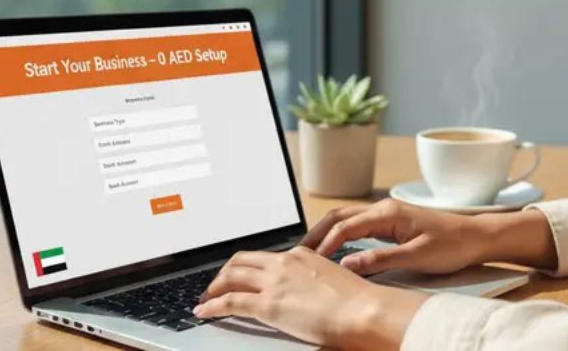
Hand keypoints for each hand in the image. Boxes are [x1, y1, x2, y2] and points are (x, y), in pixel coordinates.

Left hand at [193, 246, 427, 349]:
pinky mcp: (268, 304)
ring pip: (231, 276)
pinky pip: (230, 302)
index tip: (239, 275)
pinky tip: (204, 312)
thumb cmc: (357, 301)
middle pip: (241, 260)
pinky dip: (212, 306)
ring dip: (214, 288)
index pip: (265, 256)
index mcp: (301, 254)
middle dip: (224, 273)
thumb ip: (314, 279)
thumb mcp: (332, 279)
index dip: (247, 266)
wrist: (363, 310)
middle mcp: (285, 262)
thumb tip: (308, 290)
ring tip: (206, 299)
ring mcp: (275, 282)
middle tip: (215, 286)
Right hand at [300, 198, 486, 274]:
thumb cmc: (452, 244)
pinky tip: (336, 251)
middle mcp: (384, 209)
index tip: (310, 260)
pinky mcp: (393, 223)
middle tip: (298, 253)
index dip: (325, 243)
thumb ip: (380, 260)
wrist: (477, 237)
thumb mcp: (416, 257)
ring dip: (327, 233)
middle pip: (340, 216)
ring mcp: (388, 215)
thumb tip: (347, 265)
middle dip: (317, 233)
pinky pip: (360, 227)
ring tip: (310, 252)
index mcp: (388, 213)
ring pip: (348, 219)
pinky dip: (342, 236)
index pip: (345, 226)